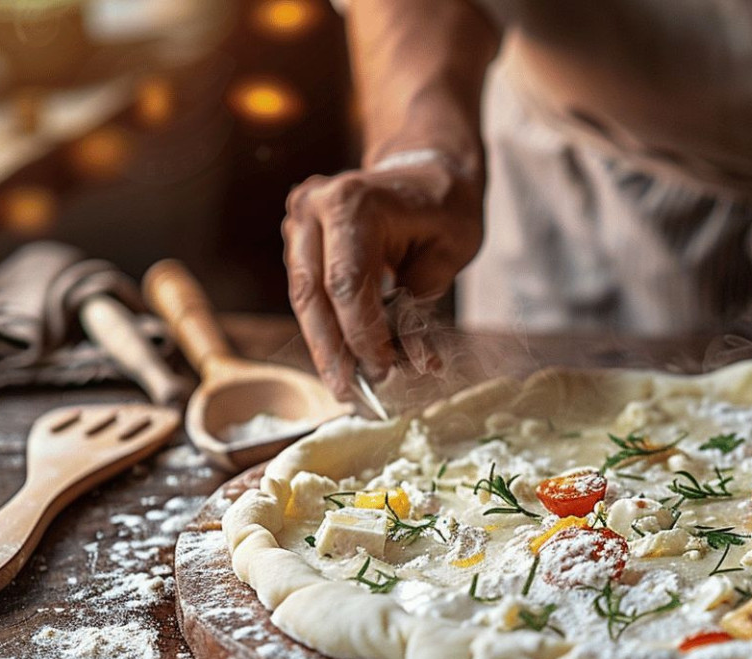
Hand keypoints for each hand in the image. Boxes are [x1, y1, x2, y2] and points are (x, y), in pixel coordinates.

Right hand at [282, 156, 482, 396]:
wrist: (427, 171)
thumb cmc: (446, 208)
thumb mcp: (450, 252)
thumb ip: (421, 302)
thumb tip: (410, 360)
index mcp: (353, 203)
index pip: (347, 284)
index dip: (361, 335)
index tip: (383, 371)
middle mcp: (315, 207)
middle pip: (314, 295)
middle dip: (333, 351)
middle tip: (351, 395)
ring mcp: (301, 222)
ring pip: (304, 299)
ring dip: (325, 346)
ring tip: (346, 387)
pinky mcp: (300, 240)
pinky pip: (309, 292)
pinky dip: (327, 328)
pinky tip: (343, 360)